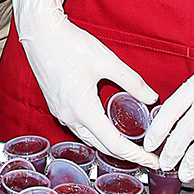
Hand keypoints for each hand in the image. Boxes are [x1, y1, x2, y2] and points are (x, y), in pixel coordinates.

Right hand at [11, 0, 159, 167]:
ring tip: (130, 143)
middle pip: (101, 147)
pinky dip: (95, 133)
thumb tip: (152, 97)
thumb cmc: (70, 44)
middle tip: (146, 154)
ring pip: (88, 139)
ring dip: (109, 144)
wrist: (40, 33)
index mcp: (83, 109)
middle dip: (125, 154)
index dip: (136, 155)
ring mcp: (60, 113)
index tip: (152, 161)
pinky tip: (106, 125)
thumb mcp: (106, 60)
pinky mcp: (56, 106)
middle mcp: (70, 117)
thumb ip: (131, 81)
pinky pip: (78, 128)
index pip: (114, 144)